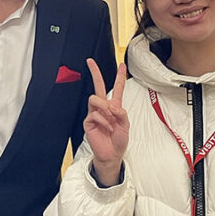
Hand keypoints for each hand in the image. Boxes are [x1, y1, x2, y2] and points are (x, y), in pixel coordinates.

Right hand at [84, 59, 128, 184]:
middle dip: (94, 72)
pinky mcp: (89, 121)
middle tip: (90, 61)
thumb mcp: (126, 126)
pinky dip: (103, 120)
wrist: (111, 154)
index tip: (121, 65)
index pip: (117, 88)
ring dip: (104, 107)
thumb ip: (122, 114)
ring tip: (110, 119)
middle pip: (98, 86)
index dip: (120, 76)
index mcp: (115, 106)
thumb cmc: (118, 140)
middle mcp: (104, 107)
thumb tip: (113, 106)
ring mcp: (95, 113)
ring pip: (95, 98)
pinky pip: (94, 114)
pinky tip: (106, 128)